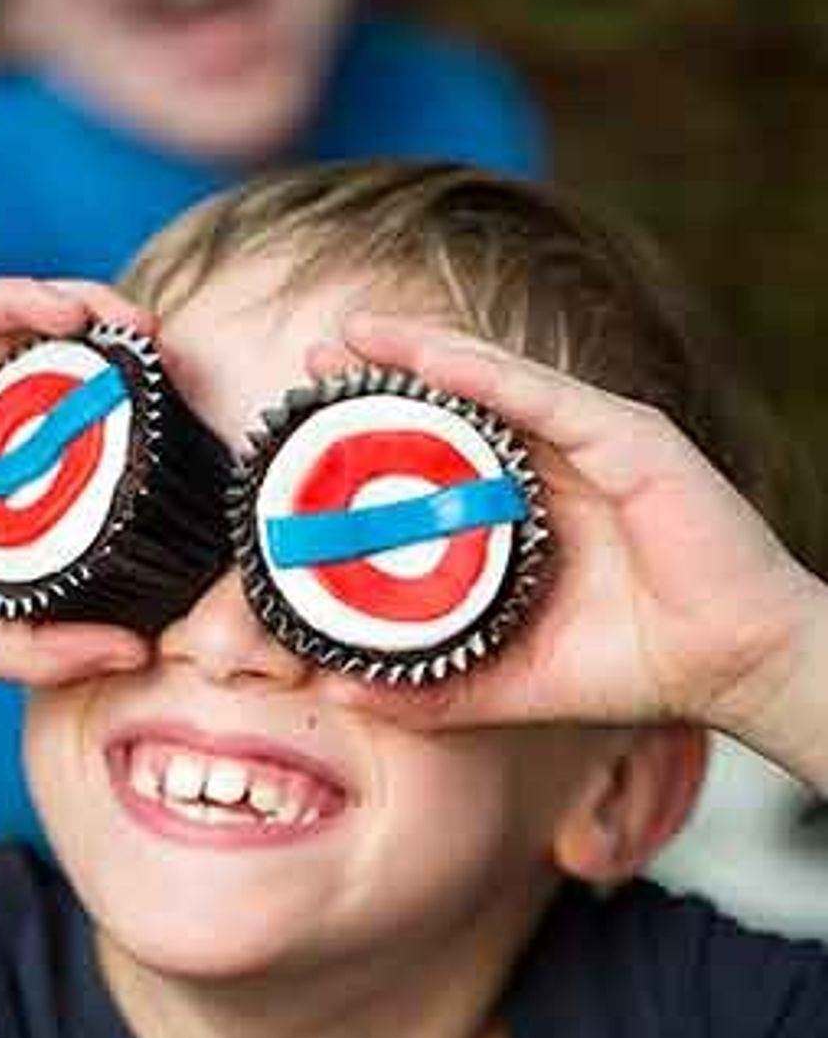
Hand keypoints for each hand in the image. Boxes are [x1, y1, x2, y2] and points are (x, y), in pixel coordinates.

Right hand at [0, 278, 153, 681]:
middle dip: (128, 364)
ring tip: (147, 334)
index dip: (136, 430)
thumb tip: (138, 655)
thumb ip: (39, 647)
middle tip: (184, 376)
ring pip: (27, 324)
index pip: (74, 439)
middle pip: (63, 373)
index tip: (193, 440)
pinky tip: (76, 315)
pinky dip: (25, 298)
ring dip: (94, 314)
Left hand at [307, 314, 825, 767]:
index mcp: (529, 516)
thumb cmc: (634, 665)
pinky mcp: (627, 435)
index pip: (440, 463)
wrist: (731, 666)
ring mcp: (591, 443)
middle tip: (307, 370)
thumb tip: (340, 696)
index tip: (306, 437)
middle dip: (379, 385)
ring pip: (487, 383)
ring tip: (345, 341)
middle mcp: (555, 468)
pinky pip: (538, 392)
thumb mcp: (510, 682)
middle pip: (453, 410)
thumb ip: (431, 688)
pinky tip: (419, 354)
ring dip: (414, 354)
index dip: (375, 441)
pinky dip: (476, 368)